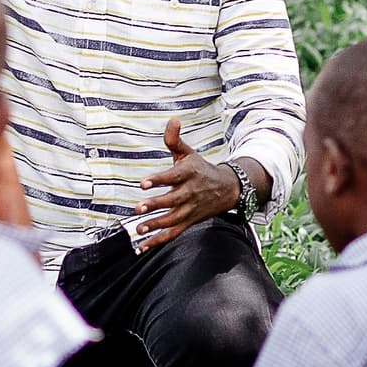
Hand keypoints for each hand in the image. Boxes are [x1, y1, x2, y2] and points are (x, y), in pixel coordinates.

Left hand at [132, 114, 242, 249]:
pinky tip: (142, 246)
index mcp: (189, 173)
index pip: (173, 176)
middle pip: (173, 200)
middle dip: (156, 205)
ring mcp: (190, 209)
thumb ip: (175, 139)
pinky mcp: (189, 221)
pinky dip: (158, 241)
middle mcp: (190, 192)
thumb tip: (172, 120)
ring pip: (173, 219)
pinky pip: (173, 233)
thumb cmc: (201, 169)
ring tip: (139, 228)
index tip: (143, 183)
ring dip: (156, 225)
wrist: (228, 188)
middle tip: (138, 208)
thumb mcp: (189, 153)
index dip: (158, 179)